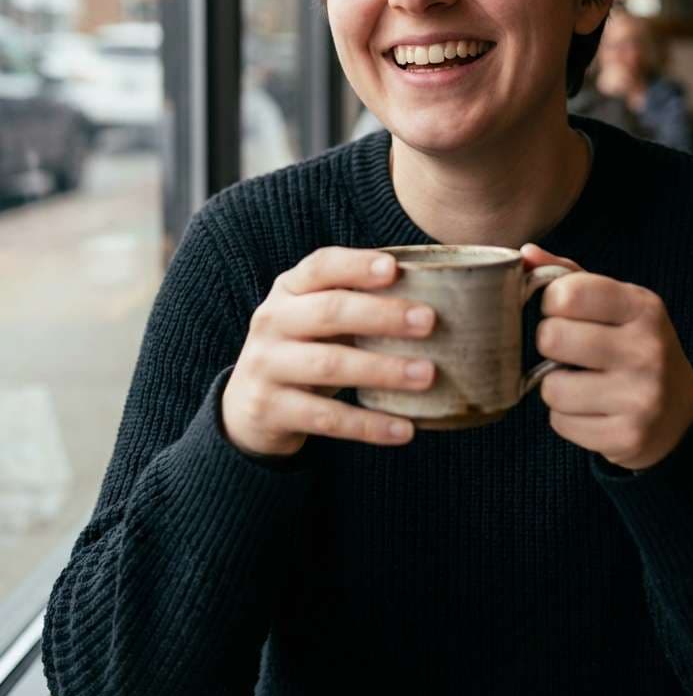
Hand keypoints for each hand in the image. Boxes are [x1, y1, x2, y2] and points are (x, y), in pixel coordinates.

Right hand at [221, 248, 435, 456]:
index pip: (320, 266)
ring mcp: (266, 366)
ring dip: (382, 369)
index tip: (394, 268)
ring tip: (427, 374)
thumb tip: (442, 291)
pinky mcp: (270, 409)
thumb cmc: (306, 347)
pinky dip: (369, 425)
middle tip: (429, 322)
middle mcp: (272, 321)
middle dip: (381, 315)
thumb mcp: (319, 317)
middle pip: (329, 312)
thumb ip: (360, 301)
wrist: (248, 405)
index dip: (356, 266)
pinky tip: (405, 430)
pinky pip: (326, 419)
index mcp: (289, 289)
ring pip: (329, 365)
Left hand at [522, 245, 692, 471]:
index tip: (564, 312)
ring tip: (582, 383)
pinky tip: (593, 410)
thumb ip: (570, 277)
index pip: (566, 293)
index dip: (551, 303)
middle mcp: (647, 349)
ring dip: (556, 387)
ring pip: (551, 388)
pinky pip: (561, 423)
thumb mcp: (616, 304)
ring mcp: (641, 396)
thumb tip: (525, 255)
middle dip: (550, 345)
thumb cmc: (633, 346)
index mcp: (643, 306)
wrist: (680, 413)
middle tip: (569, 351)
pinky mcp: (628, 436)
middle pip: (551, 338)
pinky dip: (567, 418)